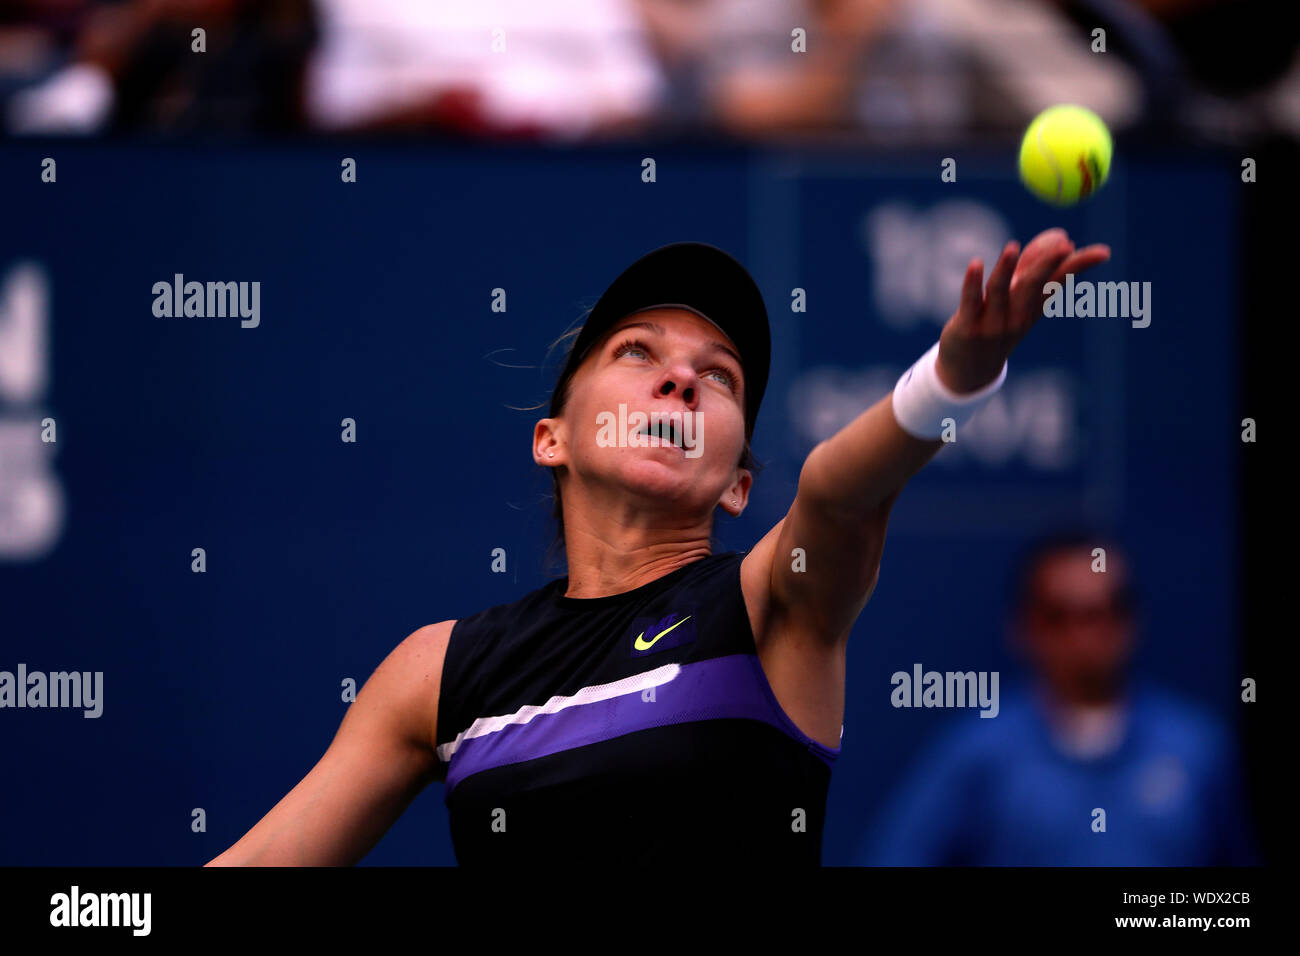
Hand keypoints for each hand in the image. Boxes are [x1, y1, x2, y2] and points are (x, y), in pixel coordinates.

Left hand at [936, 228, 1109, 392]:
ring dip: (1006, 268)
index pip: (1058, 282)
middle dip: (1047, 265)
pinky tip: (976, 263)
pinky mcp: (966, 327)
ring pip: (999, 291)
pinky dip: (973, 282)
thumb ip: (1035, 265)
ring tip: (1013, 247)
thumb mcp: (1019, 299)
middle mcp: (1016, 317)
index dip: (1080, 266)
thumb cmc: (998, 326)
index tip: (1104, 251)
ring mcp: (991, 323)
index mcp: (1032, 308)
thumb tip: (1062, 234)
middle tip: (1065, 245)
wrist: (970, 371)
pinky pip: (971, 301)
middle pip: (1032, 286)